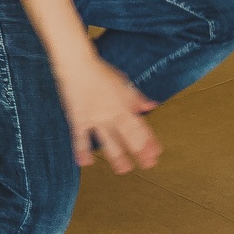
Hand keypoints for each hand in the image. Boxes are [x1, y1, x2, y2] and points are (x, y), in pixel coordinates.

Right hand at [58, 57, 160, 172]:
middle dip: (139, 152)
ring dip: (117, 157)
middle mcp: (112, 114)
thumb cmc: (100, 71)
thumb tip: (152, 105)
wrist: (77, 64)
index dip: (149, 141)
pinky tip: (85, 162)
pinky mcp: (78, 119)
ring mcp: (95, 118)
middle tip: (147, 165)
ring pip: (108, 142)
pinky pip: (80, 138)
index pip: (141, 128)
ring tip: (123, 169)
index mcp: (124, 106)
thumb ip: (137, 98)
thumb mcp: (123, 83)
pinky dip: (82, 150)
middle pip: (129, 137)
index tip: (156, 153)